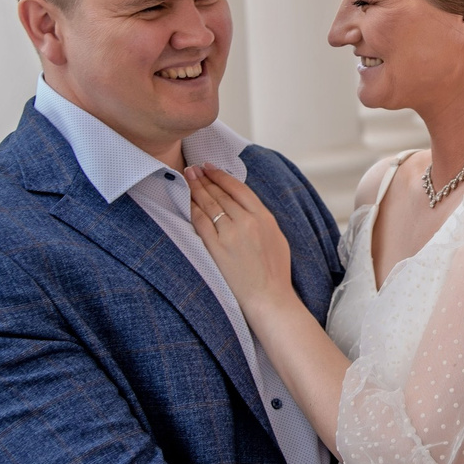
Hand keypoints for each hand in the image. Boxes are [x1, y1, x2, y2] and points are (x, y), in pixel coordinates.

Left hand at [185, 166, 295, 316]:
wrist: (269, 297)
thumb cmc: (275, 271)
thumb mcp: (276, 236)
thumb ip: (261, 218)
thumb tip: (245, 206)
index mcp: (263, 216)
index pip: (238, 188)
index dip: (221, 175)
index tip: (210, 167)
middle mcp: (246, 221)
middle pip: (221, 193)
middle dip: (205, 178)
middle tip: (193, 168)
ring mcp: (231, 234)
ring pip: (210, 204)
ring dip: (197, 189)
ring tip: (188, 178)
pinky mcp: (217, 248)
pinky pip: (201, 223)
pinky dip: (193, 210)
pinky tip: (187, 201)